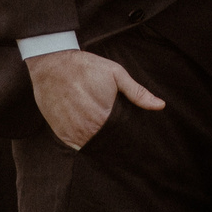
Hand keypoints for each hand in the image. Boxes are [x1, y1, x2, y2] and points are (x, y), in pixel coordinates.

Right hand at [26, 49, 163, 149]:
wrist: (51, 65)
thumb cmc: (85, 67)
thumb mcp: (115, 74)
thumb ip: (137, 93)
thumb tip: (160, 105)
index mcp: (105, 116)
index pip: (123, 137)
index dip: (129, 137)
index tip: (134, 138)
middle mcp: (89, 129)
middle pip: (109, 144)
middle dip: (116, 142)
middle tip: (121, 136)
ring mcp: (73, 133)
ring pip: (93, 147)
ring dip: (100, 143)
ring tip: (106, 134)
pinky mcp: (61, 134)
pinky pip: (77, 146)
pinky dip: (85, 142)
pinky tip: (90, 133)